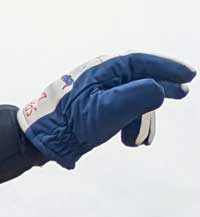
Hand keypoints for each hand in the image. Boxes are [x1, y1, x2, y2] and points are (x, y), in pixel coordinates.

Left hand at [19, 53, 194, 167]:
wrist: (42, 141)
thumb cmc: (71, 123)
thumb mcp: (106, 110)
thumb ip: (136, 97)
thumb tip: (160, 90)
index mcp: (106, 70)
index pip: (144, 63)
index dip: (168, 69)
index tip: (189, 77)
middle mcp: (103, 79)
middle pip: (141, 80)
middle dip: (162, 89)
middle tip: (183, 94)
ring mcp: (99, 95)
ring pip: (132, 101)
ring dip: (141, 120)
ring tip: (139, 142)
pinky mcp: (94, 112)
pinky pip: (121, 114)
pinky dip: (129, 126)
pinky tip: (131, 142)